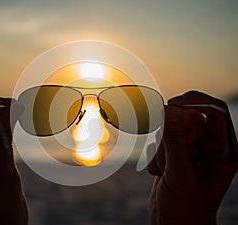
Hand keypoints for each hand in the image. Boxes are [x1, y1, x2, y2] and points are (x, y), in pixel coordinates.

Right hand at [147, 91, 237, 224]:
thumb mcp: (180, 175)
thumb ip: (174, 140)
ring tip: (165, 173)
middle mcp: (209, 147)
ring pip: (170, 130)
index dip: (194, 102)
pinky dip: (155, 157)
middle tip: (166, 158)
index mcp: (224, 150)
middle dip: (170, 136)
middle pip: (188, 119)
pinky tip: (160, 175)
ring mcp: (190, 150)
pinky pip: (160, 141)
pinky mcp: (174, 154)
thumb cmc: (185, 210)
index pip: (215, 111)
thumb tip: (168, 108)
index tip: (171, 104)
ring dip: (161, 151)